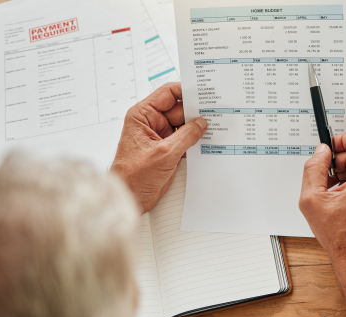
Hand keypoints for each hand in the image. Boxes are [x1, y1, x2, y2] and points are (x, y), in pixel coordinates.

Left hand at [111, 82, 206, 212]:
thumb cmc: (133, 176)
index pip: (167, 94)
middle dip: (196, 112)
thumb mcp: (164, 153)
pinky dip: (195, 141)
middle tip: (215, 112)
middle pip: (179, 110)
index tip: (204, 92)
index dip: (186, 91)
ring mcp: (160, 136)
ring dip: (197, 129)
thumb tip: (201, 123)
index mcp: (143, 115)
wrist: (129, 198)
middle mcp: (151, 122)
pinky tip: (208, 141)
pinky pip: (185, 140)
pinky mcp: (167, 149)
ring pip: (184, 125)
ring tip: (215, 128)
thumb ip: (186, 136)